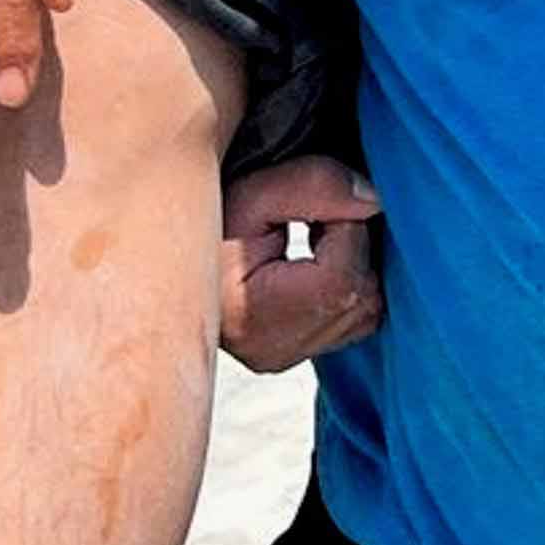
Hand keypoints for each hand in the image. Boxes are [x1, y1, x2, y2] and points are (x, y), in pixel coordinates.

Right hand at [220, 156, 383, 371]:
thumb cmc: (206, 223)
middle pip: (360, 294)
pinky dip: (346, 286)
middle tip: (309, 218)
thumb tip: (376, 200)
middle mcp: (275, 350)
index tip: (308, 206)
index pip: (343, 276)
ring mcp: (286, 358)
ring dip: (351, 264)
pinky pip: (353, 321)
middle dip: (350, 244)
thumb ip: (317, 186)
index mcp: (255, 318)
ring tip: (309, 239)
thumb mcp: (255, 193)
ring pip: (366, 309)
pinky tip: (313, 264)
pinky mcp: (293, 354)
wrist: (169, 260)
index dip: (342, 225)